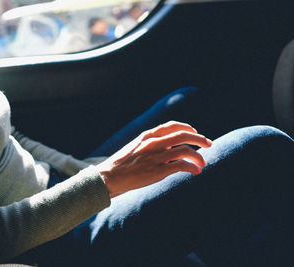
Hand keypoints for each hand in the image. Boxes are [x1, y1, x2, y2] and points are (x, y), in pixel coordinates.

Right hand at [97, 121, 212, 197]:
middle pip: (183, 136)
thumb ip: (151, 144)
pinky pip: (181, 166)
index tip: (195, 132)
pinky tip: (196, 171)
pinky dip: (192, 168)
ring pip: (185, 151)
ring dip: (198, 156)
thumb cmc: (122, 164)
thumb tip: (169, 147)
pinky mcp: (158, 171)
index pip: (172, 126)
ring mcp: (156, 157)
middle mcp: (153, 143)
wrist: (109, 177)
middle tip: (208, 144)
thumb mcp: (135, 147)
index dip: (187, 128)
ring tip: (203, 163)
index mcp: (147, 136)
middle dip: (199, 139)